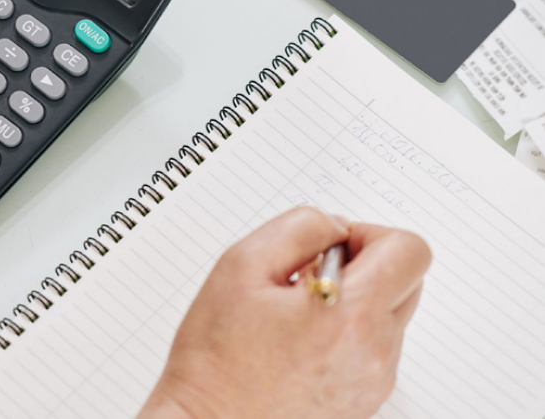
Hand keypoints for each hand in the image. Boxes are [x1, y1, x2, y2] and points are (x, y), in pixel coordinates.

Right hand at [138, 207, 430, 418]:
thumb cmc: (216, 355)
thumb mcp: (243, 264)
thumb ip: (300, 226)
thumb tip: (335, 226)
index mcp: (352, 315)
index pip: (410, 250)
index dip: (369, 234)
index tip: (331, 245)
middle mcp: (375, 353)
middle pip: (408, 281)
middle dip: (364, 264)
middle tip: (309, 274)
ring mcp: (373, 382)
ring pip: (388, 314)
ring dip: (353, 299)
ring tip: (295, 313)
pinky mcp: (362, 401)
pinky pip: (373, 348)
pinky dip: (345, 332)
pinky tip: (298, 340)